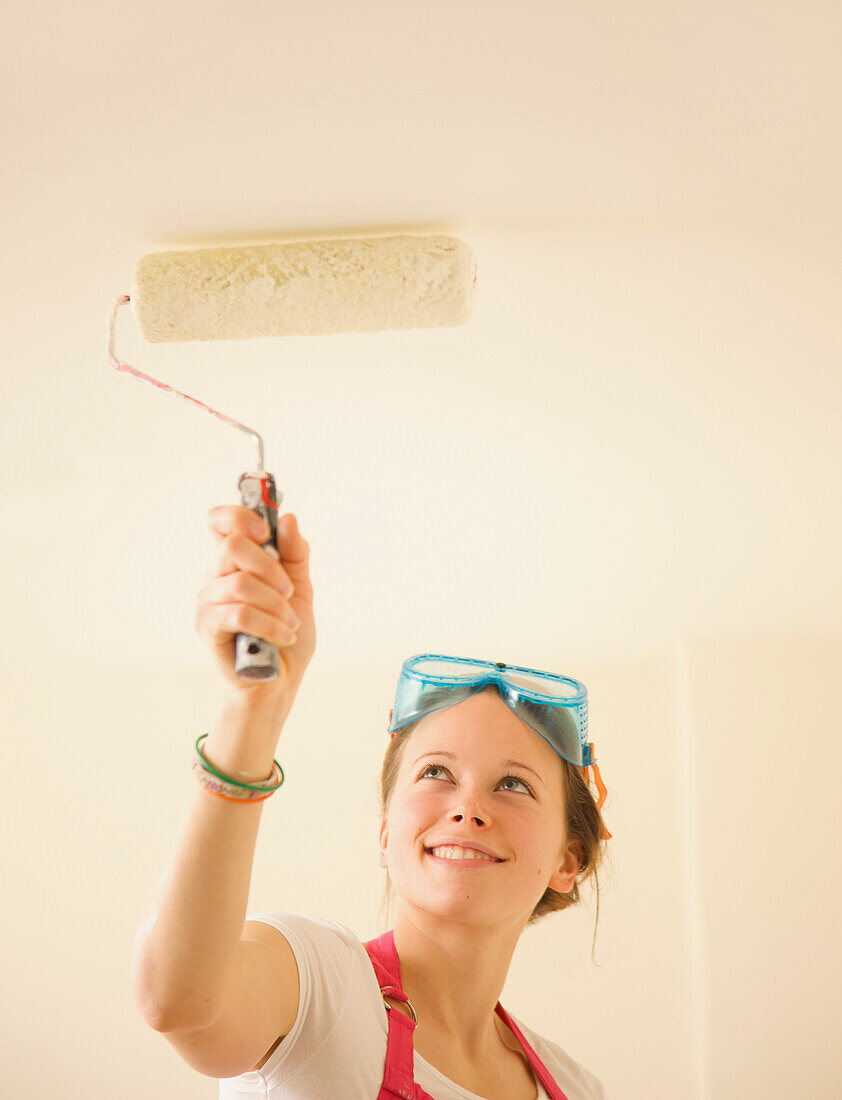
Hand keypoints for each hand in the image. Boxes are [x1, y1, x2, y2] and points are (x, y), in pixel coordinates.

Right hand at [196, 507, 315, 715]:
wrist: (281, 678)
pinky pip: (239, 614)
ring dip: (276, 605)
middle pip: (233, 546)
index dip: (239, 516)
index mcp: (236, 561)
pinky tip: (282, 635)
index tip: (264, 530)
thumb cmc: (287, 632)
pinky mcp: (207, 626)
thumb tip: (287, 518)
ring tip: (290, 624)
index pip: (220, 521)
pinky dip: (269, 624)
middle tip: (289, 592)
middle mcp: (216, 575)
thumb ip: (295, 553)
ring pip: (241, 584)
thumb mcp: (301, 587)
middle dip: (270, 567)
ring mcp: (207, 600)